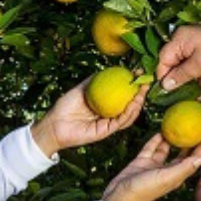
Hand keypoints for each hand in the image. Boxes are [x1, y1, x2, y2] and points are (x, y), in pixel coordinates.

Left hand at [30, 76, 147, 157]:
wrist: (54, 123)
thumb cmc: (65, 106)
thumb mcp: (81, 88)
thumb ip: (93, 80)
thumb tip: (107, 68)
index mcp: (105, 105)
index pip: (123, 96)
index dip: (133, 86)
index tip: (139, 74)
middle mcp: (109, 115)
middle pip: (130, 106)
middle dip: (140, 94)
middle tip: (146, 82)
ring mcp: (108, 124)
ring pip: (129, 115)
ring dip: (138, 104)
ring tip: (142, 92)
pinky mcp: (105, 131)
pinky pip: (120, 122)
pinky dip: (128, 113)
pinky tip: (132, 103)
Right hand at [102, 134, 200, 200]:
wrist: (120, 197)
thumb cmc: (145, 190)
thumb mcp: (167, 178)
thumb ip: (184, 168)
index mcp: (177, 176)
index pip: (194, 160)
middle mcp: (168, 171)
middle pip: (183, 154)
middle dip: (191, 143)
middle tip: (198, 127)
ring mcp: (155, 166)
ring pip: (167, 150)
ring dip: (173, 139)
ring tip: (180, 125)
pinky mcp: (142, 162)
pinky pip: (151, 148)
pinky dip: (156, 140)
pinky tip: (161, 131)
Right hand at [155, 23, 200, 91]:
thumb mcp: (200, 67)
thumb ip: (180, 76)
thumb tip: (164, 85)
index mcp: (179, 39)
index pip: (163, 60)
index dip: (164, 77)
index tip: (166, 92)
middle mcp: (185, 39)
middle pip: (174, 63)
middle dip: (180, 80)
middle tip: (185, 95)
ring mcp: (196, 42)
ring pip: (186, 65)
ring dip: (193, 79)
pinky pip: (197, 62)